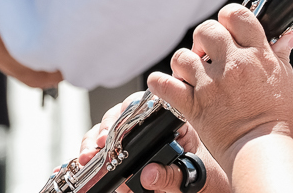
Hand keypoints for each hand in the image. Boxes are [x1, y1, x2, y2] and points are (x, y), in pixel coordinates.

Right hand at [75, 94, 228, 192]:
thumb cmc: (206, 180)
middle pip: (120, 118)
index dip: (125, 114)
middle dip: (104, 129)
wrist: (208, 190)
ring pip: (107, 134)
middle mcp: (152, 130)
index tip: (112, 130)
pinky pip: (105, 154)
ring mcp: (138, 144)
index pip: (145, 108)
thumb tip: (148, 174)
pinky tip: (84, 162)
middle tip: (97, 144)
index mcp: (173, 125)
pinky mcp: (127, 161)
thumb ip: (172, 176)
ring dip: (92, 142)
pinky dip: (91, 157)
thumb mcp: (193, 178)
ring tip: (87, 156)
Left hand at [148, 4, 292, 174]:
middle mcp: (232, 65)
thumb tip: (286, 39)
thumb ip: (282, 58)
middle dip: (206, 38)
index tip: (229, 28)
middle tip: (210, 52)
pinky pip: (165, 86)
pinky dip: (160, 83)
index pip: (236, 15)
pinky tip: (165, 83)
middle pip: (206, 30)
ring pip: (183, 56)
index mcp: (257, 55)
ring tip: (193, 72)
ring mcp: (210, 85)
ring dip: (186, 61)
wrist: (268, 154)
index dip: (229, 17)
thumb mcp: (290, 84)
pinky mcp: (194, 106)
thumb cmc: (284, 123)